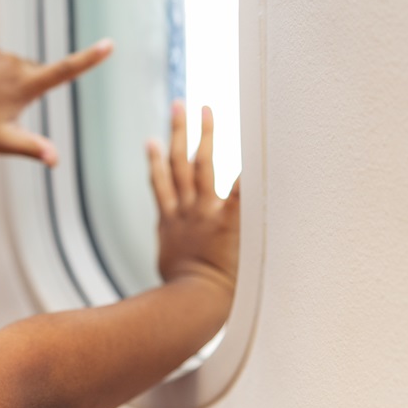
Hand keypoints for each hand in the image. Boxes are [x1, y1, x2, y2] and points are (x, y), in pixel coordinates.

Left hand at [0, 39, 111, 165]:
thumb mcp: (2, 142)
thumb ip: (32, 147)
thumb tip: (55, 160)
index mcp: (24, 87)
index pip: (64, 72)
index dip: (89, 59)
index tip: (109, 44)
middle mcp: (11, 63)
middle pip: (31, 71)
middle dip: (24, 87)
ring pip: (8, 64)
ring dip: (2, 78)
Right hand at [148, 102, 239, 296]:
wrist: (191, 302)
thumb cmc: (182, 296)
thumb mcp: (171, 271)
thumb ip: (173, 258)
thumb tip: (168, 265)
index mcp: (172, 221)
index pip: (162, 182)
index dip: (156, 160)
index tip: (153, 140)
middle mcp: (187, 210)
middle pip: (180, 162)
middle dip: (179, 132)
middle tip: (179, 105)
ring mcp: (205, 213)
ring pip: (200, 165)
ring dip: (202, 136)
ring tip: (203, 111)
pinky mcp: (227, 222)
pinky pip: (238, 193)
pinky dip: (245, 175)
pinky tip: (254, 153)